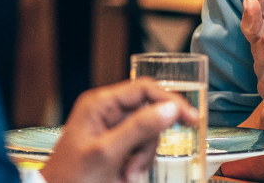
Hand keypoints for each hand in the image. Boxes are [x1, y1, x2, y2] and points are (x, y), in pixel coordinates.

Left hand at [40, 78, 197, 182]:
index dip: (171, 101)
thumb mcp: (108, 152)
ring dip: (142, 157)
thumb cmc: (72, 178)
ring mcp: (109, 127)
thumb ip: (140, 128)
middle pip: (149, 113)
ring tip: (126, 175)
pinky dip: (136, 161)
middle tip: (138, 164)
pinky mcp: (113, 143)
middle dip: (148, 142)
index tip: (191, 118)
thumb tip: (170, 109)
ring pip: (146, 133)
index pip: (145, 89)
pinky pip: (138, 146)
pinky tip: (123, 175)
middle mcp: (105, 110)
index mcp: (100, 103)